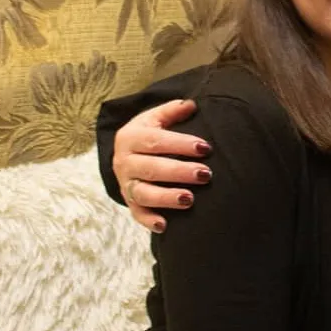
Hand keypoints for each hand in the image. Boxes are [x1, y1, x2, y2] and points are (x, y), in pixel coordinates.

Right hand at [114, 99, 210, 232]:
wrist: (125, 153)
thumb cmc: (149, 134)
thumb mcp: (155, 118)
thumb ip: (172, 111)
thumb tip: (192, 104)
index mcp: (130, 137)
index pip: (156, 141)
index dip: (181, 144)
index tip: (205, 147)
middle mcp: (124, 162)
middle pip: (152, 168)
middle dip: (179, 172)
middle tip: (206, 175)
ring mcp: (126, 184)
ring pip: (144, 193)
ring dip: (166, 198)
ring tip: (190, 200)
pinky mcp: (130, 202)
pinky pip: (137, 214)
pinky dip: (149, 221)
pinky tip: (165, 225)